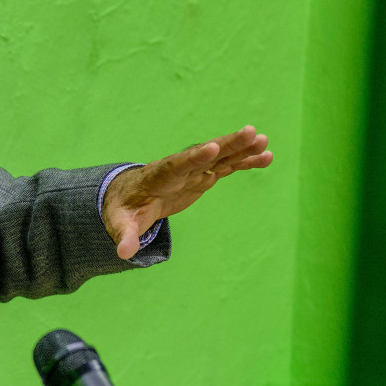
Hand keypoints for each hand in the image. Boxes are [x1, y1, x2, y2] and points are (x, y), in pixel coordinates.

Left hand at [103, 125, 272, 258]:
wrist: (129, 196)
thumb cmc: (124, 209)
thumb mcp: (120, 223)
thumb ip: (124, 235)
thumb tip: (123, 252)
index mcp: (157, 178)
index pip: (176, 167)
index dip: (193, 158)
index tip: (211, 148)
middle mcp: (178, 169)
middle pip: (203, 155)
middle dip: (226, 144)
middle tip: (250, 132)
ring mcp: (192, 171)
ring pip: (219, 157)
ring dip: (241, 148)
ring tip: (264, 140)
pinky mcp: (203, 176)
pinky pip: (226, 167)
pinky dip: (244, 161)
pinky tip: (266, 156)